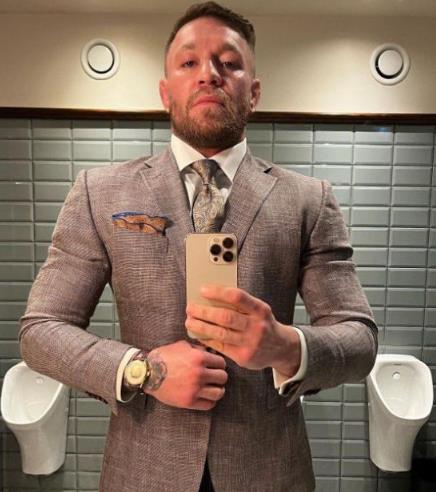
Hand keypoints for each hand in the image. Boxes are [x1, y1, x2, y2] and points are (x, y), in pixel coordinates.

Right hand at [143, 340, 227, 410]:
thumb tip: (212, 352)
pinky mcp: (188, 401)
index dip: (219, 364)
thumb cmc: (164, 357)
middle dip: (219, 376)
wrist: (148, 373)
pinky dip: (210, 401)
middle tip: (214, 377)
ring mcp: (194, 389)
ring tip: (213, 388)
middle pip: (223, 377)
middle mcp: (199, 374)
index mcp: (199, 357)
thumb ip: (198, 348)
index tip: (215, 366)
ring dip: (218, 389)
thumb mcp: (182, 346)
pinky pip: (208, 404)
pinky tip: (206, 396)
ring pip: (219, 392)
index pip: (221, 363)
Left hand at [185, 285, 300, 375]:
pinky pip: (220, 346)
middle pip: (225, 317)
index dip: (218, 292)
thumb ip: (241, 304)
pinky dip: (207, 339)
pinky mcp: (243, 357)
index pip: (237, 297)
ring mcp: (250, 343)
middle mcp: (256, 326)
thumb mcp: (258, 310)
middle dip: (204, 312)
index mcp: (260, 310)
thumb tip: (212, 297)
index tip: (203, 290)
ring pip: (220, 333)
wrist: (281, 348)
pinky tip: (199, 334)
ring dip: (201, 326)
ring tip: (190, 321)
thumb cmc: (263, 324)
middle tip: (190, 308)